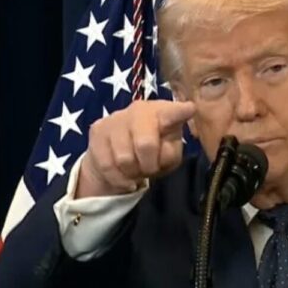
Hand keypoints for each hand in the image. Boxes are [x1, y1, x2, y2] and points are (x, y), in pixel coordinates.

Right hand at [75, 99, 195, 198]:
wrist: (118, 157)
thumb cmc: (153, 154)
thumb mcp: (169, 157)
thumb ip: (170, 154)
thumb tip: (160, 150)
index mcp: (164, 113)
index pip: (173, 113)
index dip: (181, 112)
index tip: (190, 109)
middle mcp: (139, 109)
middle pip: (145, 144)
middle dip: (149, 165)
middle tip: (149, 169)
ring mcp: (116, 117)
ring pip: (124, 158)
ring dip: (132, 172)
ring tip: (135, 170)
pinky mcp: (97, 129)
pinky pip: (107, 164)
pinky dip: (118, 178)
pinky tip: (124, 176)